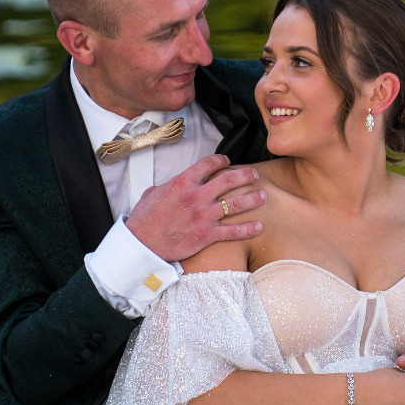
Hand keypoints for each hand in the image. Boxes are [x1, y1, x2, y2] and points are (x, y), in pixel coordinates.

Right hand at [124, 155, 266, 261]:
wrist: (142, 244)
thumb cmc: (144, 220)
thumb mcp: (152, 194)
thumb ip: (165, 187)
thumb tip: (168, 186)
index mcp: (183, 183)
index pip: (208, 164)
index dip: (221, 160)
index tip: (227, 161)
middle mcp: (196, 196)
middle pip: (228, 180)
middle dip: (245, 175)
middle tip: (254, 174)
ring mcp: (203, 216)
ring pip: (236, 204)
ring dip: (252, 199)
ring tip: (263, 195)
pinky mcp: (206, 235)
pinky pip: (233, 231)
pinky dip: (248, 229)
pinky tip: (259, 227)